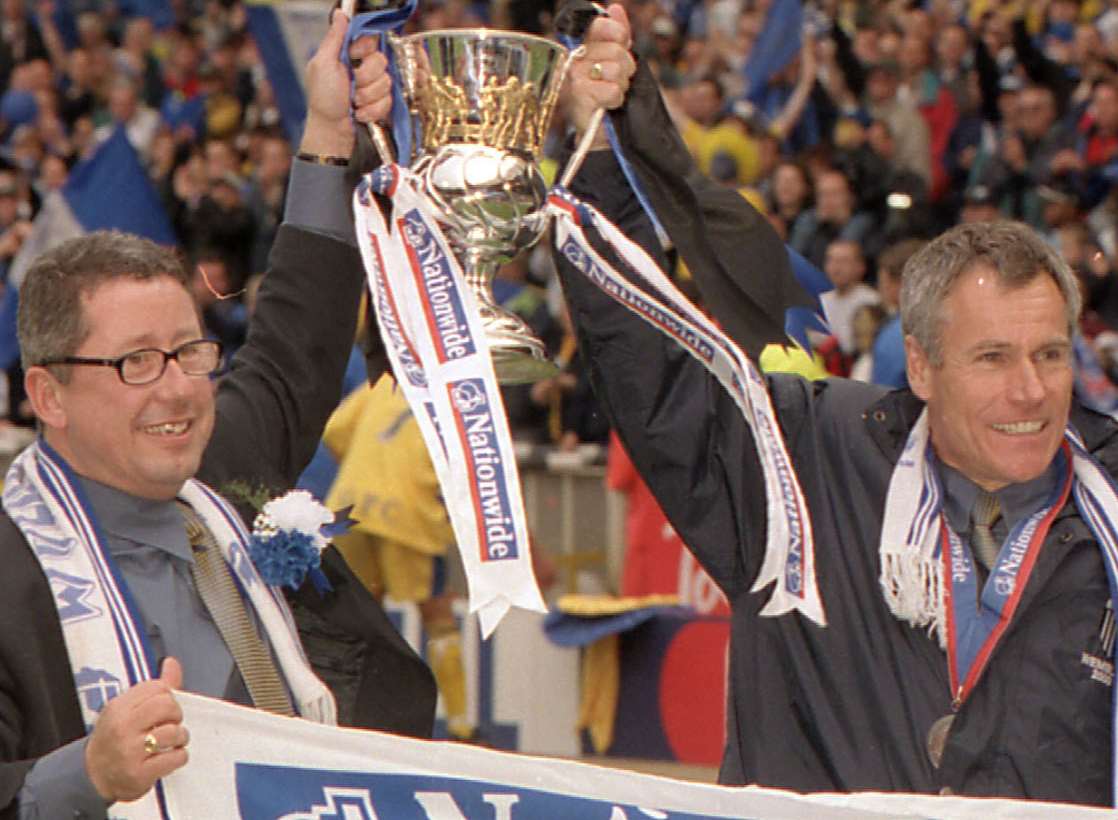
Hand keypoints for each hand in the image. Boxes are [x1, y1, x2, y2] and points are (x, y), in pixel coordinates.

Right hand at [85, 658, 189, 802]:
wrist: (93, 775)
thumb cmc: (114, 738)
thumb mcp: (126, 710)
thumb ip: (153, 689)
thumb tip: (172, 663)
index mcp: (118, 708)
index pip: (157, 687)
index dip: (167, 697)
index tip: (163, 708)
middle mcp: (122, 728)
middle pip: (167, 706)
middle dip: (176, 714)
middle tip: (170, 723)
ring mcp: (129, 752)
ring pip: (174, 732)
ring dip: (180, 737)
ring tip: (171, 742)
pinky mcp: (139, 773)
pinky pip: (176, 757)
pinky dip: (179, 756)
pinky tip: (169, 756)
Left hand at [301, 10, 384, 157]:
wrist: (332, 131)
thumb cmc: (323, 98)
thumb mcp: (323, 64)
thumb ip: (334, 39)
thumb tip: (341, 14)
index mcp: (349, 55)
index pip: (371, 40)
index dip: (365, 50)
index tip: (354, 57)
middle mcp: (363, 68)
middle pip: (381, 62)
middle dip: (366, 79)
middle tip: (351, 88)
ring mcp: (374, 87)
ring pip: (386, 83)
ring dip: (368, 97)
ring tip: (354, 104)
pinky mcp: (382, 104)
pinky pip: (388, 101)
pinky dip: (372, 111)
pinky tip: (360, 114)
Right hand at [561, 3, 635, 147]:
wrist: (597, 131)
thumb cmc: (606, 95)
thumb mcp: (615, 61)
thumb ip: (617, 34)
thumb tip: (615, 8)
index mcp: (582, 46)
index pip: (600, 25)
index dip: (617, 33)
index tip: (622, 44)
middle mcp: (574, 59)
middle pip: (616, 51)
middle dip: (626, 68)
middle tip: (618, 81)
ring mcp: (575, 77)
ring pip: (616, 70)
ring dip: (621, 85)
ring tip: (611, 93)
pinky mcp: (580, 96)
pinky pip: (613, 89)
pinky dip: (616, 99)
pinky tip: (607, 105)